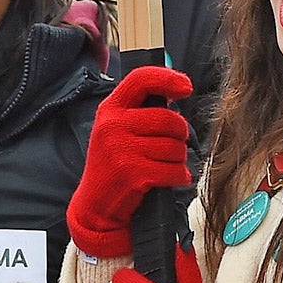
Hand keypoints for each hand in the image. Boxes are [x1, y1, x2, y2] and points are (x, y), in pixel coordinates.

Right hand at [67, 65, 193, 259]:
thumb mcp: (116, 129)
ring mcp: (121, 149)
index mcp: (110, 109)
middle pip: (169, 119)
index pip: (140, 80)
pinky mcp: (133, 173)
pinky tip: (169, 178)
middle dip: (180, 134)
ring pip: (175, 147)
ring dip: (179, 159)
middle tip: (173, 145)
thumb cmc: (114, 163)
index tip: (186, 87)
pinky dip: (179, 176)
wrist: (95, 204)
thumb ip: (140, 111)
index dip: (167, 79)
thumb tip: (175, 91)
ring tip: (165, 165)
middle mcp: (112, 125)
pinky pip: (174, 170)